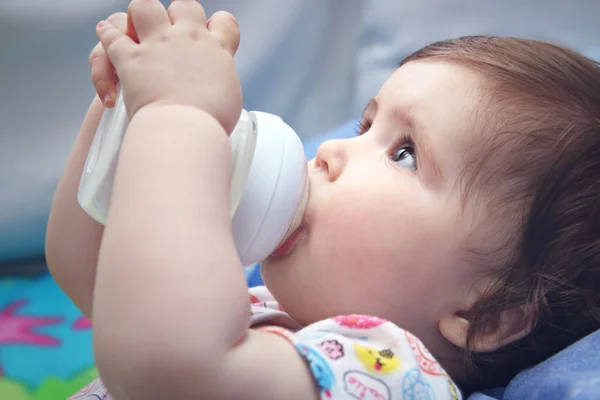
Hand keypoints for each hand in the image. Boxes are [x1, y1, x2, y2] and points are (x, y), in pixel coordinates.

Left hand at [95, 0, 241, 132]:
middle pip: (183, 5)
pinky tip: (104, 33)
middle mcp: (188, 38)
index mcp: (217, 49)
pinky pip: (113, 36)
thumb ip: (222, 81)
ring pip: (144, 7)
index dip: (214, 26)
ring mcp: (158, 45)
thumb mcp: (230, 97)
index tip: (208, 38)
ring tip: (138, 29)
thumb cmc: (212, 121)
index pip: (223, 22)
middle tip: (172, 32)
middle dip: (177, 14)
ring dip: (140, 16)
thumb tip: (217, 83)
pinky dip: (106, 34)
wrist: (186, 128)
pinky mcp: (131, 58)